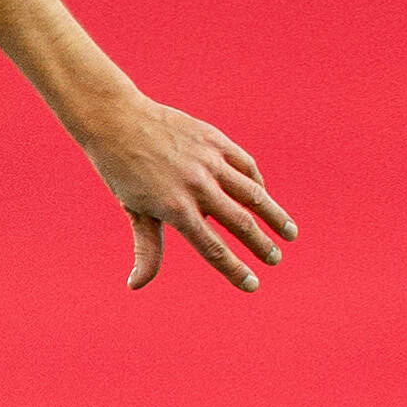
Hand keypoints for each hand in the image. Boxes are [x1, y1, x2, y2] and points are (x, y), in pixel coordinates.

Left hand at [83, 98, 295, 292]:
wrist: (117, 121)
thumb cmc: (122, 171)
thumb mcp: (135, 211)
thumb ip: (147, 249)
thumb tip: (136, 285)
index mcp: (175, 208)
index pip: (212, 248)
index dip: (234, 270)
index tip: (252, 285)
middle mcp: (196, 186)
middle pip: (240, 223)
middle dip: (261, 245)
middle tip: (275, 259)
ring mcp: (208, 161)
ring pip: (253, 193)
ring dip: (275, 215)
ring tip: (289, 233)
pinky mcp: (214, 140)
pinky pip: (245, 165)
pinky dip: (257, 182)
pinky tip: (263, 195)